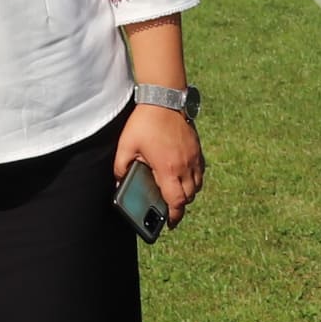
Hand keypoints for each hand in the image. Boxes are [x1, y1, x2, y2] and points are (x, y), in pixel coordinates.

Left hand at [116, 103, 203, 223]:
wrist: (164, 98)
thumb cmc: (145, 122)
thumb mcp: (126, 146)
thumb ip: (121, 167)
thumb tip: (120, 181)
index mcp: (168, 169)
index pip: (177, 201)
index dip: (174, 216)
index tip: (170, 223)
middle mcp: (185, 166)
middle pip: (189, 196)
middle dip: (180, 205)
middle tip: (170, 208)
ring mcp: (194, 157)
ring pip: (197, 185)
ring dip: (188, 192)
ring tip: (176, 192)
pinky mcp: (197, 148)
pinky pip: (200, 171)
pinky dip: (194, 178)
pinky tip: (183, 175)